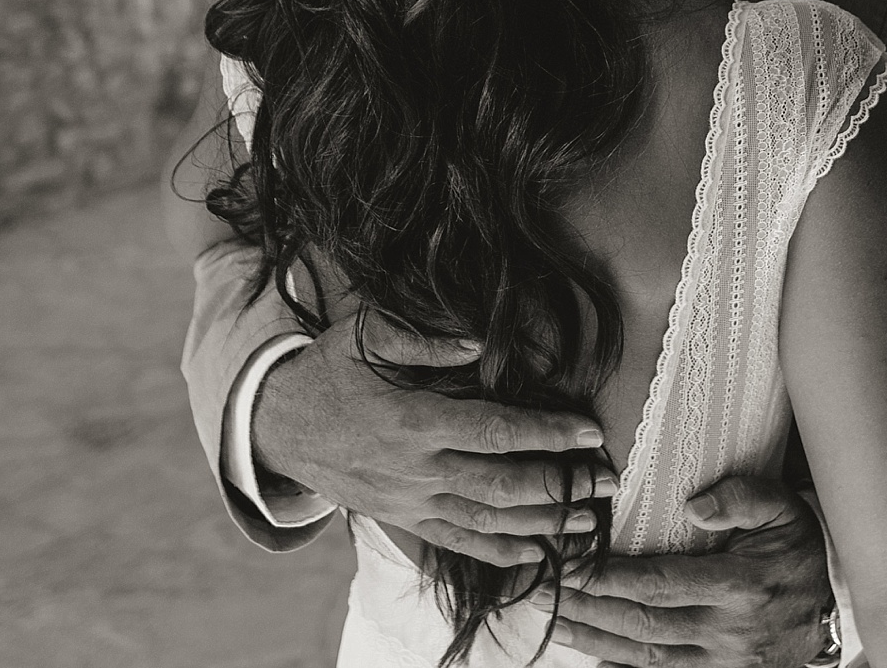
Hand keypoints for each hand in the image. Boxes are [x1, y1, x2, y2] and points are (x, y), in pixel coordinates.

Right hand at [252, 310, 613, 566]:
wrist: (277, 423)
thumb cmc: (330, 369)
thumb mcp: (369, 334)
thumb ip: (426, 336)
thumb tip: (481, 340)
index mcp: (414, 420)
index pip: (495, 432)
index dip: (547, 434)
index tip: (590, 432)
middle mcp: (416, 469)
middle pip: (503, 486)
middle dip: (562, 485)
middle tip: (609, 479)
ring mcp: (411, 501)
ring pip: (488, 523)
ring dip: (544, 523)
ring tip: (590, 518)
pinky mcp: (405, 519)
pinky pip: (459, 543)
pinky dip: (502, 552)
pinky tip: (541, 552)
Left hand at [539, 475, 833, 667]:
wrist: (834, 604)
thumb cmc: (797, 547)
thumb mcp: (781, 508)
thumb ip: (741, 497)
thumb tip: (693, 506)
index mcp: (742, 586)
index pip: (661, 584)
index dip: (611, 577)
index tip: (572, 565)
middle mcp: (730, 633)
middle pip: (644, 625)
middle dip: (590, 609)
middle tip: (547, 591)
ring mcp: (726, 665)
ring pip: (647, 658)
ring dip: (596, 641)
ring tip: (556, 621)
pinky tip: (592, 655)